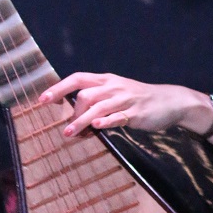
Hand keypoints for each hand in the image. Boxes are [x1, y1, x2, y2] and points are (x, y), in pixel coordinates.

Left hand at [39, 72, 212, 137]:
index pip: (77, 79)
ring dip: (81, 121)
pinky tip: (97, 127)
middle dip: (71, 112)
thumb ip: (96, 105)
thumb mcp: (116, 97)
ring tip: (69, 134)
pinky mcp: (136, 113)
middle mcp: (113, 87)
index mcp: (106, 80)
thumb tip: (75, 122)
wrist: (170, 101)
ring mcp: (125, 99)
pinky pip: (118, 116)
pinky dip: (106, 121)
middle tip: (66, 129)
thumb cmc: (139, 100)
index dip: (58, 88)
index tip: (42, 99)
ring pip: (97, 107)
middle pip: (84, 94)